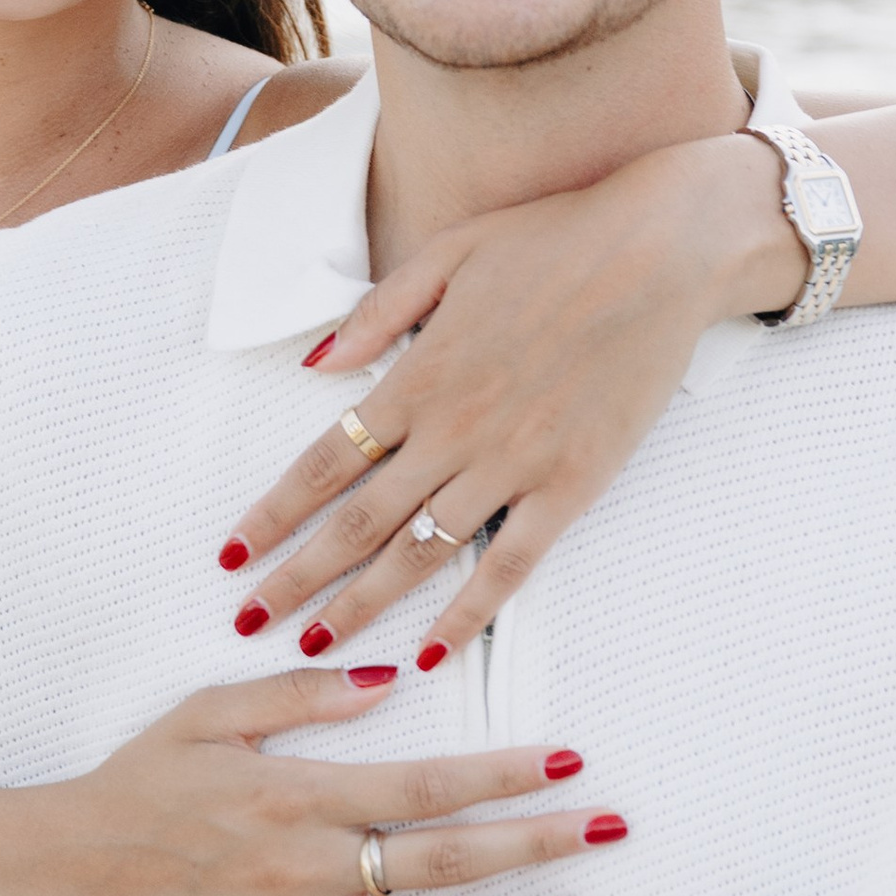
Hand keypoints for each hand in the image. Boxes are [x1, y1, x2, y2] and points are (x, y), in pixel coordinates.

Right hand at [20, 662, 614, 895]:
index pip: (424, 786)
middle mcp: (307, 869)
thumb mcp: (208, 713)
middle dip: (536, 845)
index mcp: (296, 795)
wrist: (67, 871)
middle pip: (445, 862)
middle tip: (606, 829)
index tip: (565, 762)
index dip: (501, 775)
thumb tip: (385, 680)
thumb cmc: (139, 781)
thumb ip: (299, 696)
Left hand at [218, 130, 797, 662]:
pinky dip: (466, 616)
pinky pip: (508, 566)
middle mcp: (454, 431)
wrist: (663, 250)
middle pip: (355, 522)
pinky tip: (428, 655)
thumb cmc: (554, 240)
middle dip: (295, 578)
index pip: (323, 462)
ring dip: (361, 606)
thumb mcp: (448, 254)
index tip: (232, 554)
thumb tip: (312, 367)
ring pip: (419, 554)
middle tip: (248, 621)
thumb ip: (377, 316)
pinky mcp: (572, 486)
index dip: (273, 514)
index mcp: (418, 376)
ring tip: (313, 648)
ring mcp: (513, 464)